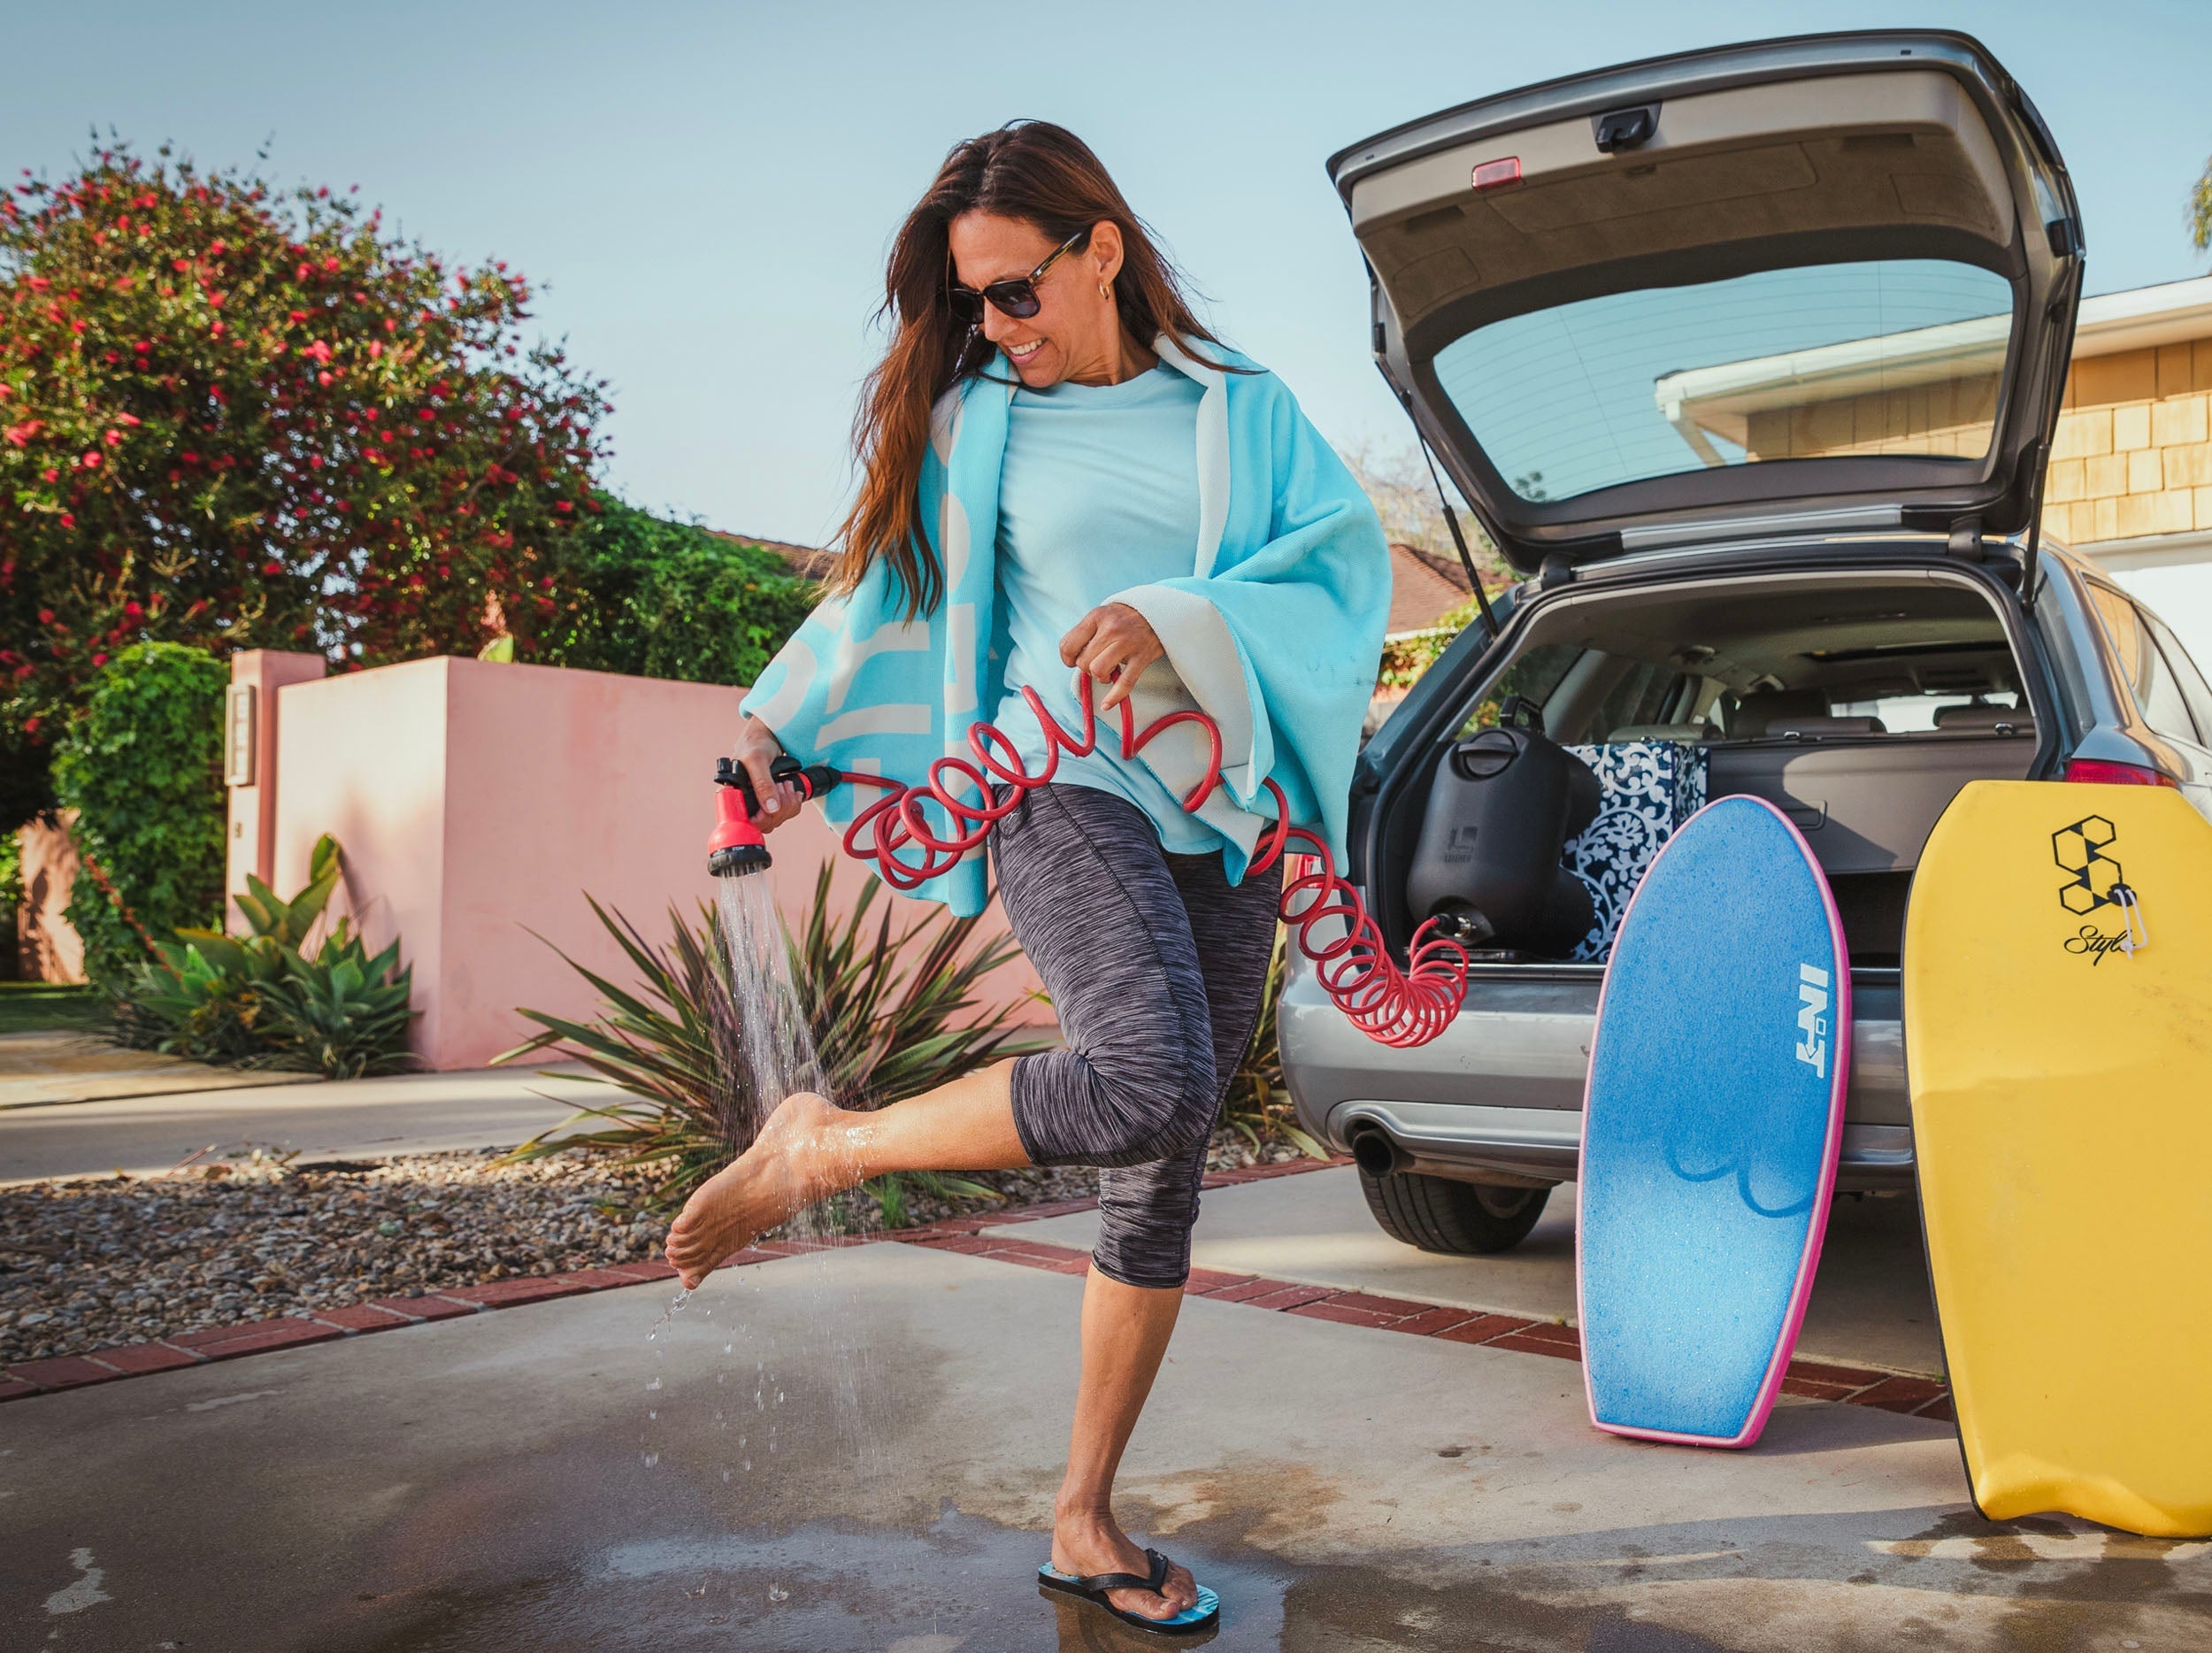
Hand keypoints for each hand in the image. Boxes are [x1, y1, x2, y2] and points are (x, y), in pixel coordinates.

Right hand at [730, 715, 800, 832]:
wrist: (766, 737)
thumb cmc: (755, 744)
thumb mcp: (758, 761)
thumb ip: (763, 784)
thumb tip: (770, 808)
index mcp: (734, 794)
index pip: (745, 822)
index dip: (762, 819)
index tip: (772, 805)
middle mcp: (743, 802)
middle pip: (764, 824)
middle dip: (780, 807)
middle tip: (783, 786)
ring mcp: (757, 803)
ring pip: (776, 820)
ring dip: (788, 804)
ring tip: (787, 784)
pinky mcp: (769, 802)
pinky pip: (783, 813)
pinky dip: (792, 803)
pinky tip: (792, 791)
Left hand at [1058, 602, 1162, 711]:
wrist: (1159, 611)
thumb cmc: (1125, 617)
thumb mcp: (1102, 615)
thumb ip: (1087, 633)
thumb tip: (1073, 659)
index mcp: (1097, 617)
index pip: (1068, 645)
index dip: (1067, 658)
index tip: (1074, 660)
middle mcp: (1111, 629)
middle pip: (1083, 661)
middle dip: (1087, 667)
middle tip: (1098, 661)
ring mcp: (1127, 643)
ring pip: (1098, 671)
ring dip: (1100, 677)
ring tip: (1108, 671)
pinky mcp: (1142, 657)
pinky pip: (1125, 683)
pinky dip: (1114, 697)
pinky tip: (1107, 704)